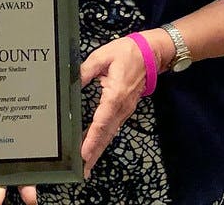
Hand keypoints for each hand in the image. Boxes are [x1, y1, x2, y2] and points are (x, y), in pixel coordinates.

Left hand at [77, 37, 150, 178]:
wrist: (151, 53)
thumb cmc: (128, 52)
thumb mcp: (103, 55)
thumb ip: (86, 70)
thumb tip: (71, 81)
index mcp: (115, 94)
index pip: (101, 121)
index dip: (92, 139)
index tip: (84, 154)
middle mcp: (121, 107)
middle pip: (106, 134)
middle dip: (94, 153)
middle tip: (83, 170)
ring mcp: (124, 109)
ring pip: (109, 133)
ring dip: (98, 149)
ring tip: (86, 164)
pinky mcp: (124, 109)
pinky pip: (112, 127)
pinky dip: (103, 139)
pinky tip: (94, 146)